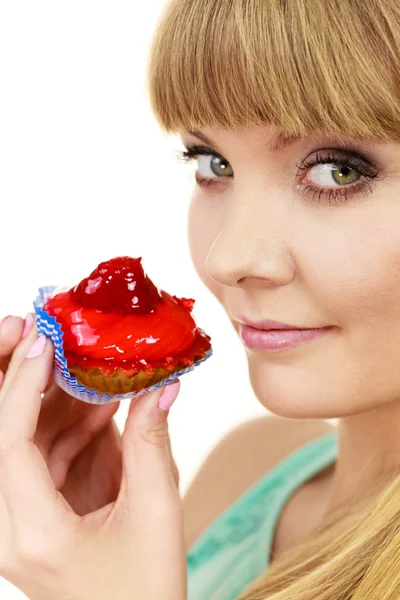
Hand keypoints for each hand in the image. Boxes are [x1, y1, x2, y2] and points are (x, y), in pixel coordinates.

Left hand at [0, 328, 185, 599]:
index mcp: (31, 532)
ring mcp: (21, 515)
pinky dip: (70, 420)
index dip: (22, 385)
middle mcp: (10, 524)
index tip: (45, 341)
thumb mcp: (156, 512)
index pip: (8, 444)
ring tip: (82, 357)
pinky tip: (99, 399)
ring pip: (20, 435)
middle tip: (33, 328)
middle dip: (12, 375)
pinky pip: (45, 450)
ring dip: (50, 393)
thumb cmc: (144, 591)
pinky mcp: (40, 507)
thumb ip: (153, 441)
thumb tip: (163, 383)